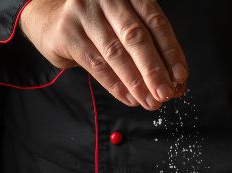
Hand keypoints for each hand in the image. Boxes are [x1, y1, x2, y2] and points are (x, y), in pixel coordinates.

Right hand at [20, 0, 187, 109]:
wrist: (51, 20)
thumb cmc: (98, 26)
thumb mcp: (125, 27)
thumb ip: (149, 48)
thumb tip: (174, 82)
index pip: (156, 22)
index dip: (170, 51)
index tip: (180, 76)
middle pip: (136, 36)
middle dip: (153, 69)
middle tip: (165, 93)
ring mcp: (85, 12)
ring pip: (116, 52)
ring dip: (136, 82)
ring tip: (149, 101)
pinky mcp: (67, 32)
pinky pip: (96, 63)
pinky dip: (115, 84)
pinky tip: (129, 98)